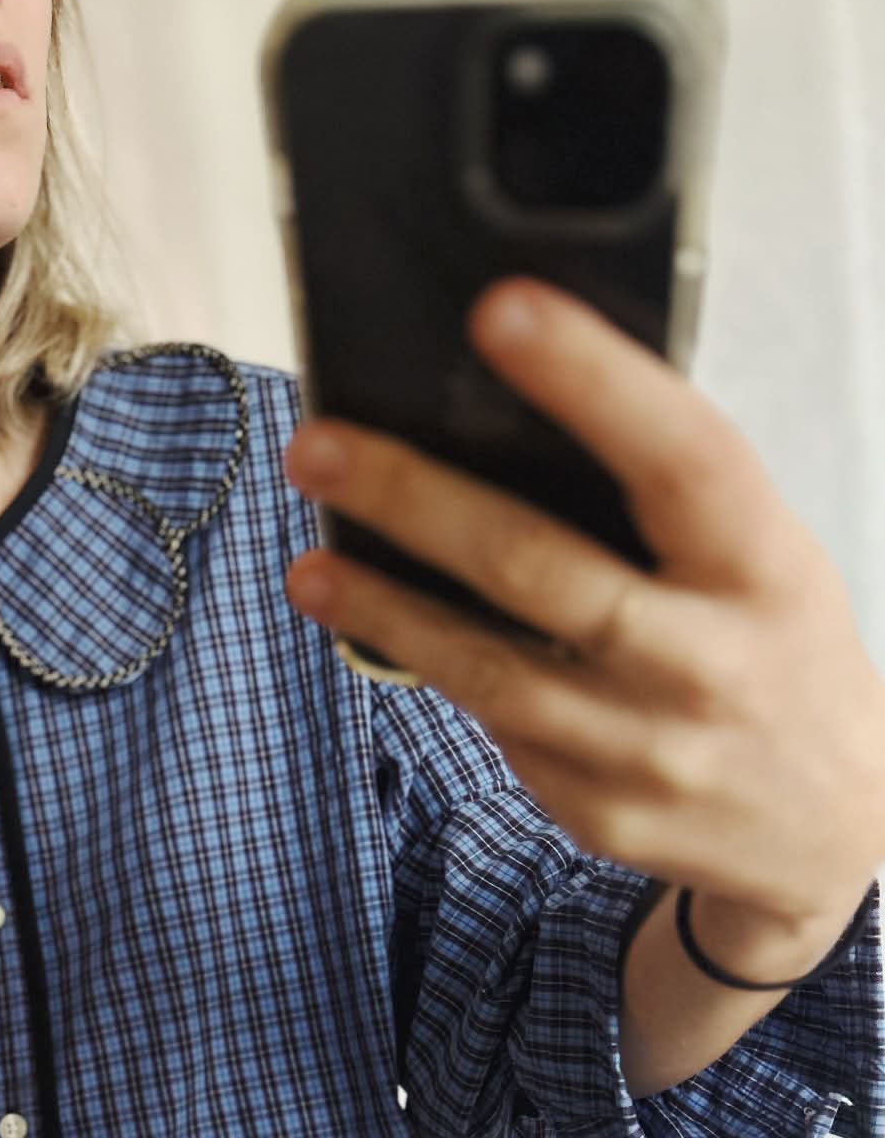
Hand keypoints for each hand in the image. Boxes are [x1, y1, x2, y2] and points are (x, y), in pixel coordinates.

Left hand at [283, 278, 884, 931]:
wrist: (829, 826)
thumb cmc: (777, 654)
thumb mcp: (763, 561)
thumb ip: (671, 504)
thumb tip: (518, 411)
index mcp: (763, 567)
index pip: (677, 454)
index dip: (588, 379)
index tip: (495, 312)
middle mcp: (708, 660)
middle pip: (538, 568)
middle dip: (413, 500)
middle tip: (318, 448)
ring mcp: (647, 748)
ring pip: (488, 669)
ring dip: (383, 609)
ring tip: (309, 564)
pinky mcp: (599, 811)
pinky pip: (499, 729)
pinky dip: (437, 674)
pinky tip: (382, 631)